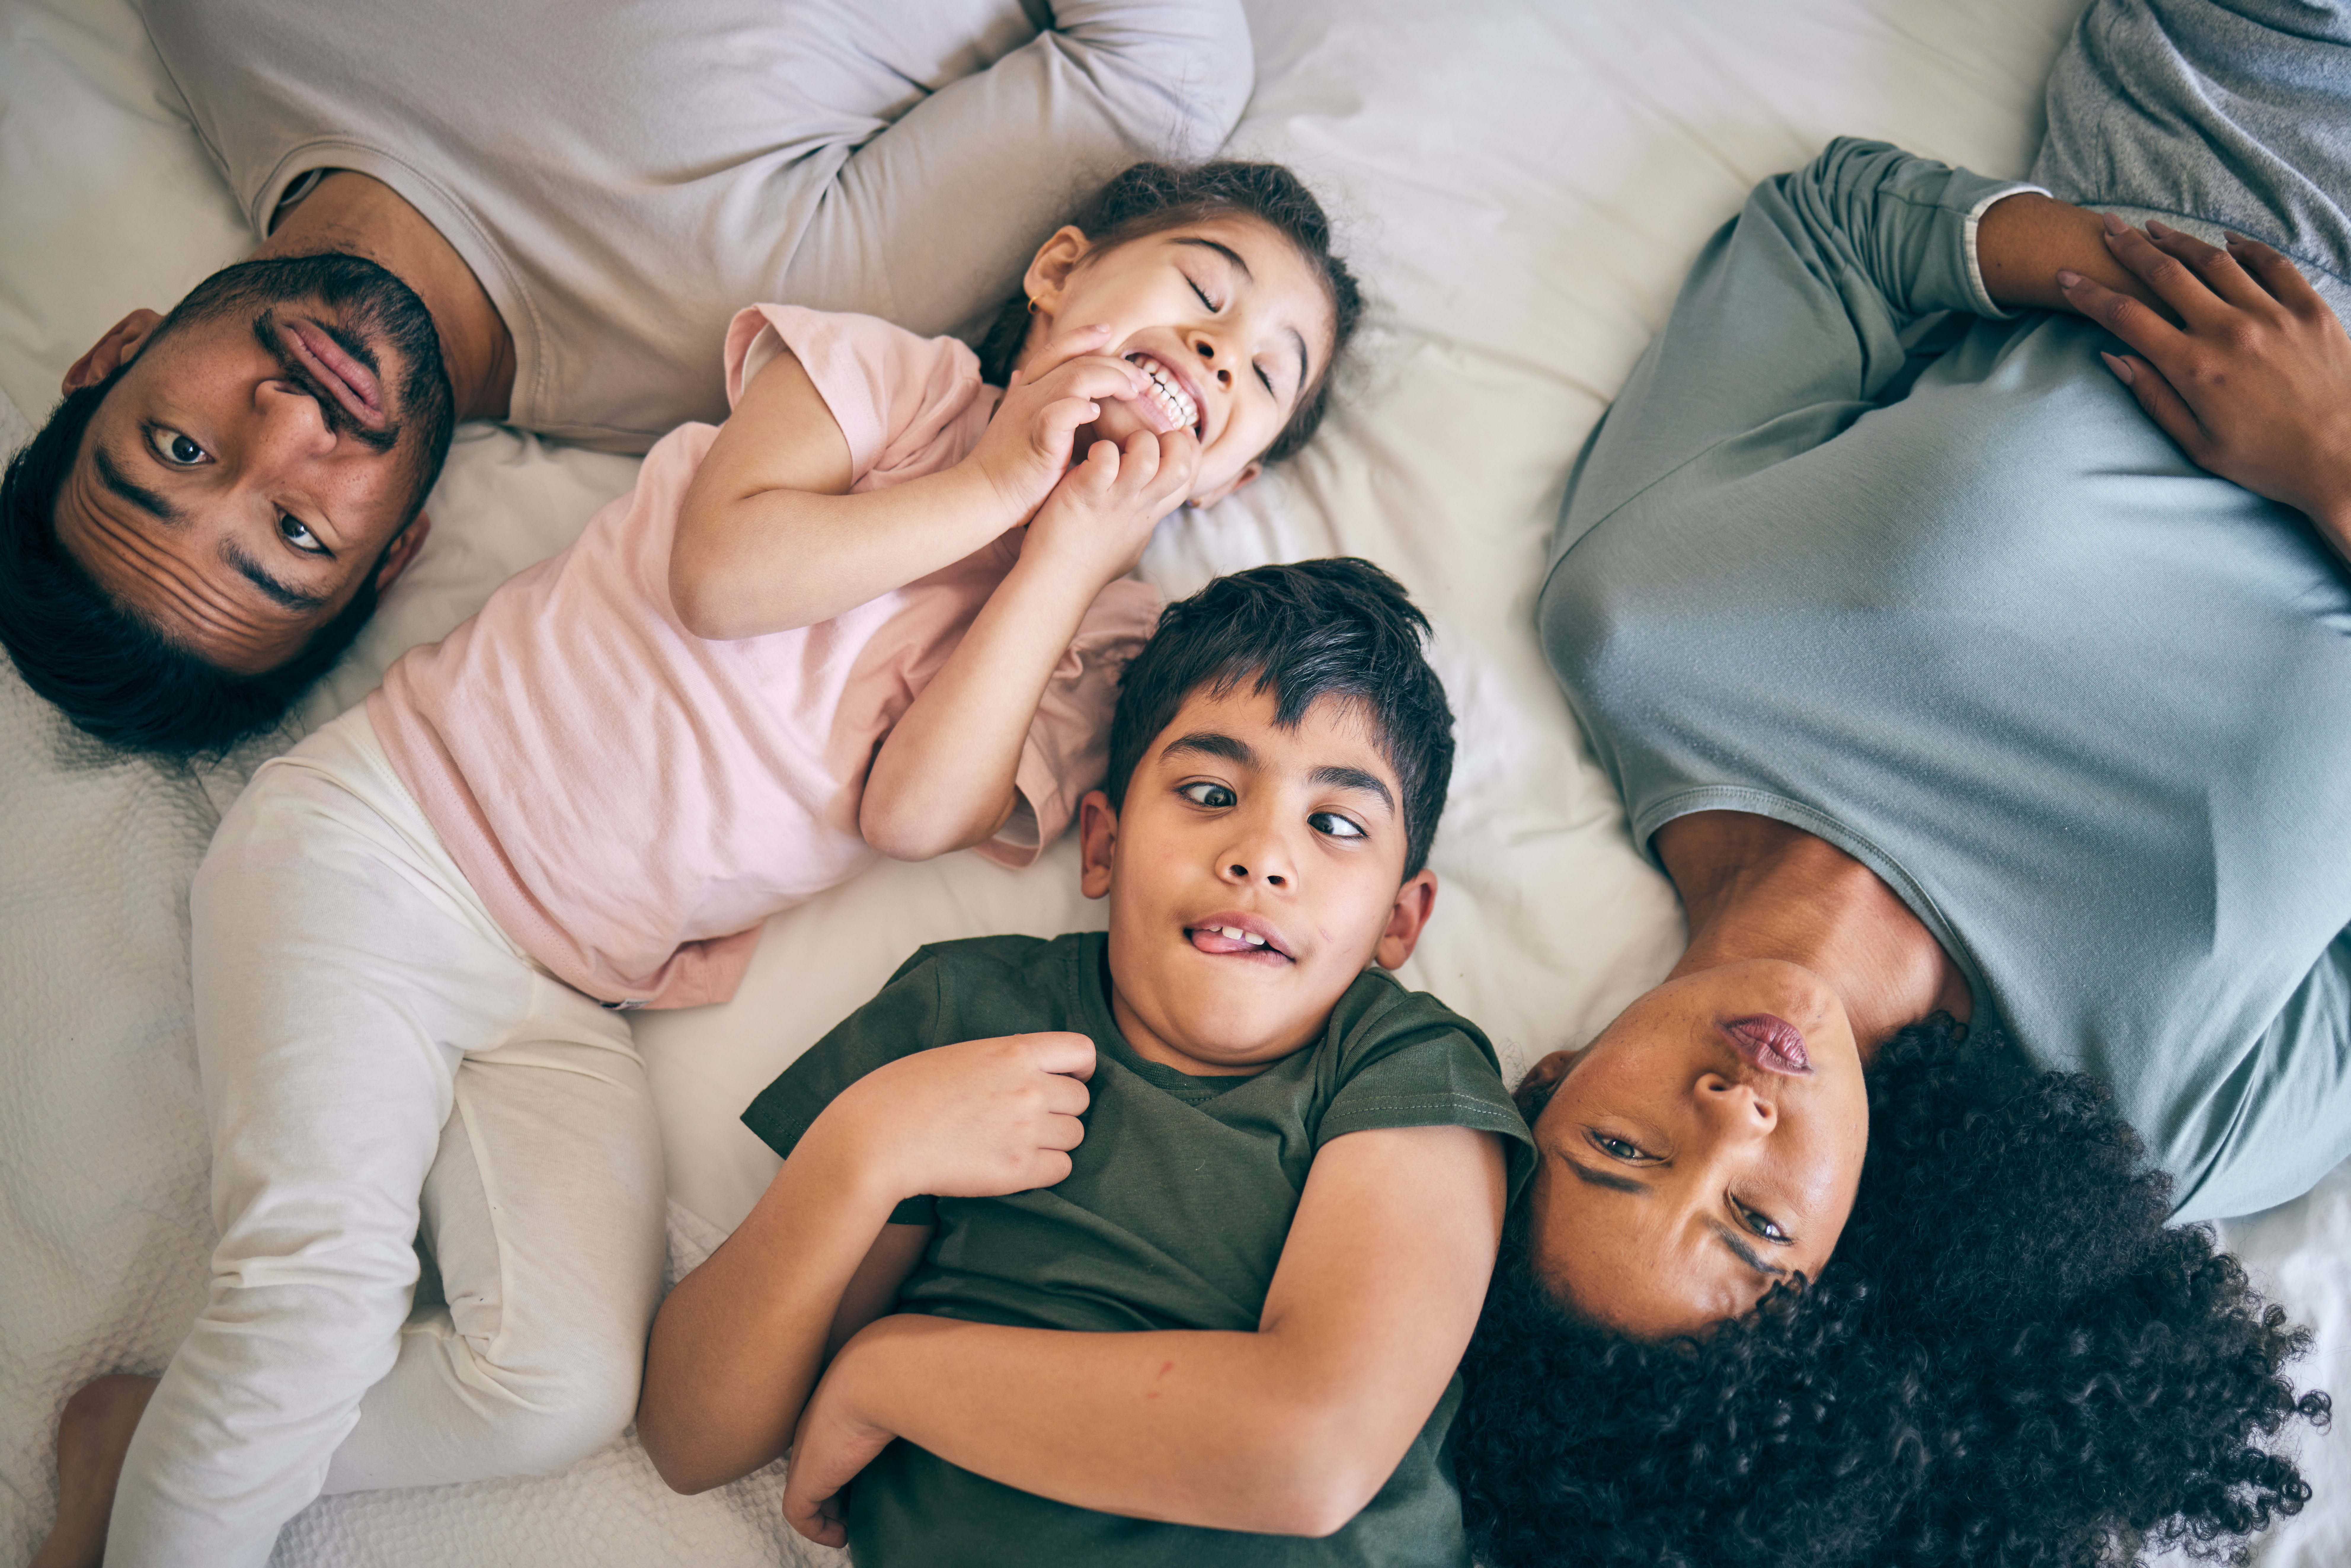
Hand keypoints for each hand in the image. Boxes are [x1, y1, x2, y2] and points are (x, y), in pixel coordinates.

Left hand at [780, 1348, 894, 1547]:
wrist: (880, 1374)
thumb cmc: (901, 1370)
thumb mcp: (904, 1376)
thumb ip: (912, 1388)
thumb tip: (952, 1391)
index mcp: (836, 1400)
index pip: (831, 1435)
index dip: (845, 1457)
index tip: (867, 1475)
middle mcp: (815, 1425)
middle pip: (817, 1463)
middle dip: (835, 1487)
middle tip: (859, 1505)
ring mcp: (807, 1451)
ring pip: (805, 1489)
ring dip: (828, 1512)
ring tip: (851, 1525)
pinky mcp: (806, 1479)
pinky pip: (799, 1514)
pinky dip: (818, 1530)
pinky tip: (841, 1536)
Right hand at [810, 1032, 1093, 1204]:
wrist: (876, 1138)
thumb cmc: (904, 1092)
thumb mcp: (959, 1056)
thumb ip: (1003, 1061)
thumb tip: (1030, 1071)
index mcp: (1014, 1052)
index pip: (1082, 1051)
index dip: (1079, 1068)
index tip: (1066, 1079)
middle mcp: (1029, 1088)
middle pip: (1080, 1100)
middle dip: (1060, 1109)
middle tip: (1028, 1118)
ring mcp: (1026, 1130)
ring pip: (1075, 1136)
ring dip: (1054, 1141)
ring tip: (1016, 1143)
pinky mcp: (1018, 1171)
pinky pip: (1061, 1169)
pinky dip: (1045, 1169)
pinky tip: (1014, 1165)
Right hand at [965, 325, 1150, 520]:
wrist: (981, 494)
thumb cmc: (1005, 466)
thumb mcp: (1012, 423)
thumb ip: (1021, 398)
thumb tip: (1018, 375)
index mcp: (1025, 391)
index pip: (1054, 351)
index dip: (1081, 336)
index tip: (1108, 331)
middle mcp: (1028, 396)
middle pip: (1077, 362)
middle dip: (1114, 365)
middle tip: (1142, 380)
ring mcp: (1031, 415)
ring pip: (1076, 378)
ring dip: (1111, 380)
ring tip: (1133, 393)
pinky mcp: (1037, 440)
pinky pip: (1060, 412)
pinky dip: (1081, 407)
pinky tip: (1098, 412)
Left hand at [1023, 424, 1200, 587]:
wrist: (1056, 582)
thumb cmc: (1087, 564)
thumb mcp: (1128, 545)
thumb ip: (1141, 526)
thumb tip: (1148, 521)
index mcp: (1148, 513)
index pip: (1188, 478)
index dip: (1190, 451)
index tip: (1176, 434)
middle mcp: (1138, 505)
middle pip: (1180, 466)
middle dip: (1169, 442)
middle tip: (1142, 440)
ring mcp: (1114, 500)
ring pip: (1147, 458)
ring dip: (1135, 442)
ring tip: (1115, 447)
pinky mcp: (1085, 494)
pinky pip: (1105, 460)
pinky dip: (1099, 450)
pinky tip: (1086, 458)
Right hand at [2058, 217, 2350, 543]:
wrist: (2345, 459)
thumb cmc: (2268, 460)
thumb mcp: (2198, 442)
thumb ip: (2154, 397)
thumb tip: (2115, 358)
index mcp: (2195, 369)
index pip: (2127, 318)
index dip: (2090, 294)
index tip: (2066, 277)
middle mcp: (2230, 332)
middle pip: (2167, 275)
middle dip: (2130, 248)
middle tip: (2108, 229)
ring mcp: (2274, 315)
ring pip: (2216, 262)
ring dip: (2179, 241)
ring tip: (2154, 229)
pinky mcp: (2311, 309)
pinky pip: (2273, 265)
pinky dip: (2246, 248)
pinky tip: (2226, 241)